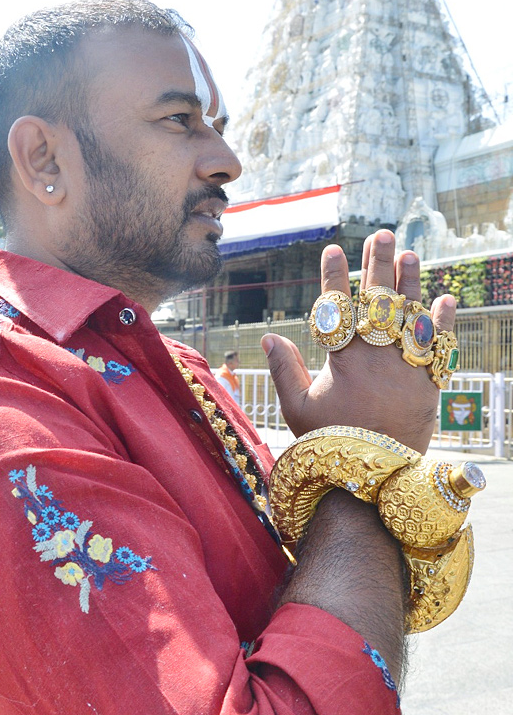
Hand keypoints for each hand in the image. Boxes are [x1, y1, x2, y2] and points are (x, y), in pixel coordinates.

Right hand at [261, 230, 455, 452]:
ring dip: (411, 283)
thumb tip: (269, 336)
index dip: (334, 276)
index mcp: (344, 361)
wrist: (373, 478)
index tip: (333, 250)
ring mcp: (407, 369)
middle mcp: (378, 358)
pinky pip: (440, 346)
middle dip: (378, 265)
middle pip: (379, 302)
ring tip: (410, 254)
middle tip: (381, 236)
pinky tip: (445, 298)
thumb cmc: (330, 442)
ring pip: (411, 316)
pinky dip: (443, 322)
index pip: (339, 308)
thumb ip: (284, 370)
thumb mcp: (297, 408)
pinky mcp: (429, 385)